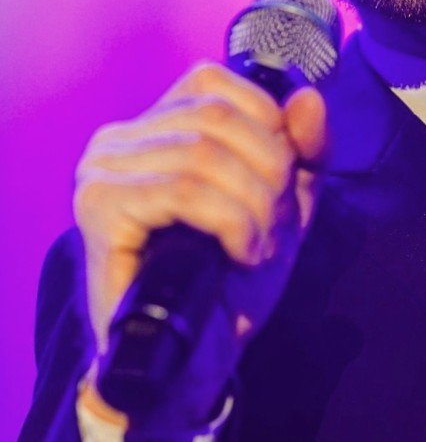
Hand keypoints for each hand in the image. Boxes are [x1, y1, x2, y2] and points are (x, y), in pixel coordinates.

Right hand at [74, 62, 327, 360]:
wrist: (195, 360)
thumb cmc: (230, 281)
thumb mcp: (285, 204)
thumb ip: (305, 149)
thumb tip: (308, 96)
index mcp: (153, 128)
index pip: (213, 81)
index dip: (265, 125)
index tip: (280, 182)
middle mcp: (117, 140)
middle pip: (216, 116)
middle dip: (267, 172)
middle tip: (272, 226)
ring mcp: (101, 172)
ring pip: (204, 154)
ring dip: (252, 205)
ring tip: (256, 246)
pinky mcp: (100, 209)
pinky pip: (184, 191)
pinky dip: (231, 222)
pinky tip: (239, 253)